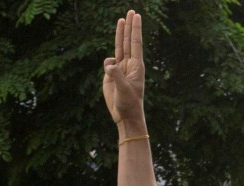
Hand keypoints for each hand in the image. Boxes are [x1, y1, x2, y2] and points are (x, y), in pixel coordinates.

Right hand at [103, 10, 145, 127]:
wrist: (125, 115)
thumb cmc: (129, 103)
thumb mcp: (123, 89)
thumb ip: (116, 75)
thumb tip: (108, 64)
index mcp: (136, 66)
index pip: (135, 43)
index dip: (135, 29)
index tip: (136, 16)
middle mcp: (129, 65)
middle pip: (128, 41)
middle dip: (129, 26)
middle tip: (131, 11)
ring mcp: (120, 69)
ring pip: (119, 47)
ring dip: (120, 34)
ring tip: (121, 20)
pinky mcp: (111, 74)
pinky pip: (108, 63)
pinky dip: (107, 63)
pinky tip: (109, 73)